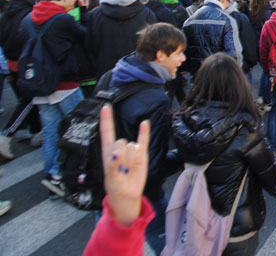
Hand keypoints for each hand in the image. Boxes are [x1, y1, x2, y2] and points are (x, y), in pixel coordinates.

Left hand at [100, 104, 149, 226]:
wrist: (127, 194)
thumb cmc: (115, 185)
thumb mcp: (110, 177)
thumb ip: (112, 164)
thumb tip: (117, 153)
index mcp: (108, 152)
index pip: (106, 132)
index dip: (106, 120)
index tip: (106, 107)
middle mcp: (119, 148)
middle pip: (120, 142)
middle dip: (121, 155)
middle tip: (121, 169)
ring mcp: (131, 150)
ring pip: (131, 146)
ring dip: (130, 159)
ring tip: (128, 169)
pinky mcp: (141, 154)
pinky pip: (143, 140)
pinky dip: (144, 132)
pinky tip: (145, 123)